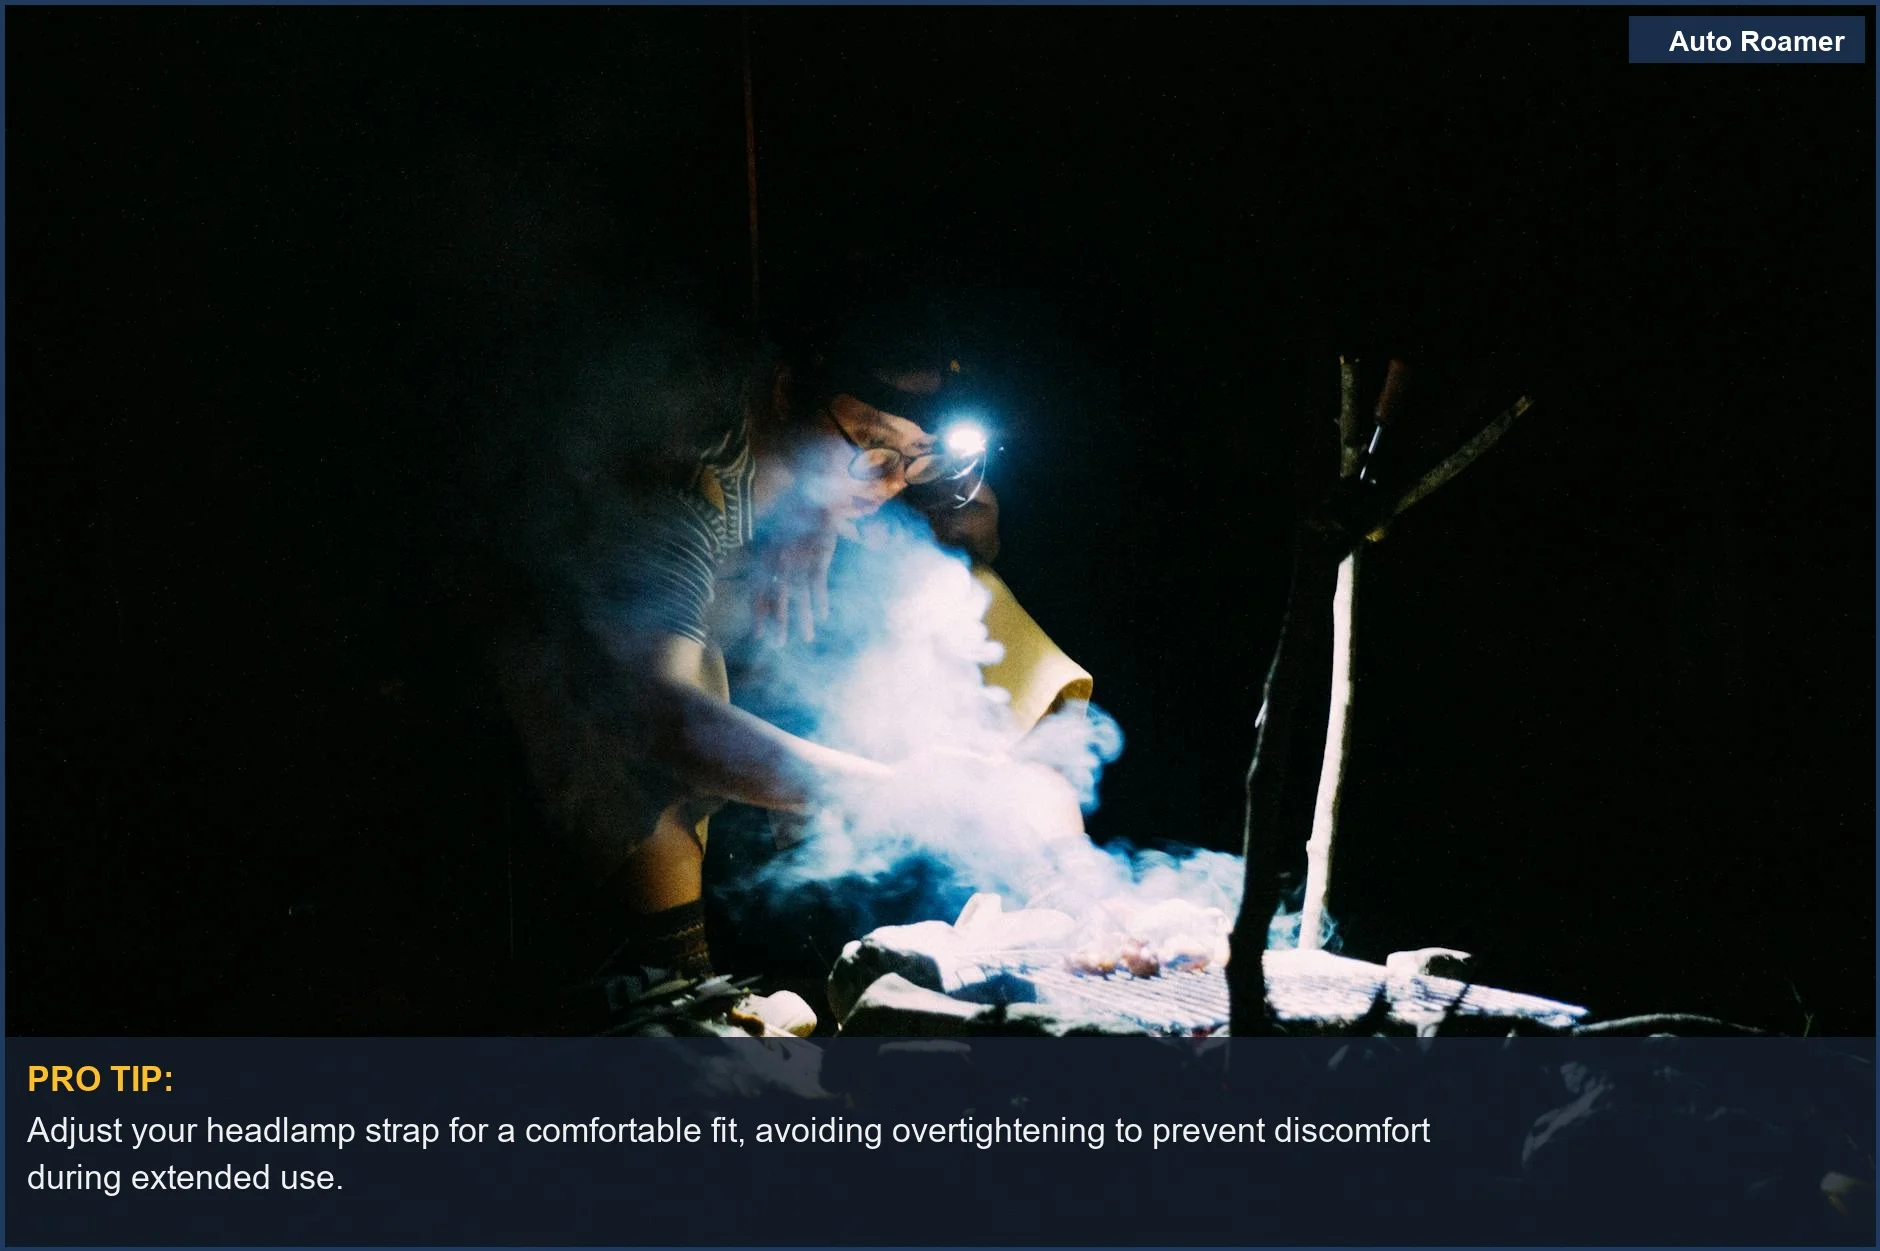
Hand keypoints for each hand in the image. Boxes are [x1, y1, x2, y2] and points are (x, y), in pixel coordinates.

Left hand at [750, 522, 837, 646]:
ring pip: (798, 592)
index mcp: (766, 553)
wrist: (814, 488)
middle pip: (777, 595)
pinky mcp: (819, 551)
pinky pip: (817, 579)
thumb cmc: (796, 510)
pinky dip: (820, 598)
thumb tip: (771, 574)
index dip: (759, 612)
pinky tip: (824, 615)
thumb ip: (772, 553)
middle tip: (778, 644)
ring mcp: (799, 555)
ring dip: (802, 617)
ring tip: (806, 637)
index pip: (760, 588)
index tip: (759, 635)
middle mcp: (779, 557)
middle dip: (778, 621)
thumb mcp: (776, 530)